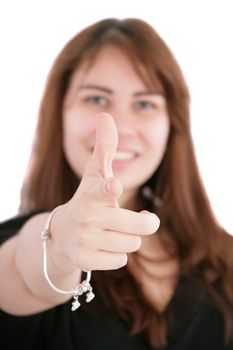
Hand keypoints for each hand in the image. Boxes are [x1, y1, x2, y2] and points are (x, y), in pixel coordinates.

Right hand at [50, 113, 159, 272]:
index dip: (109, 190)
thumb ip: (105, 147)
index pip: (102, 191)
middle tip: (140, 219)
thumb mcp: (95, 174)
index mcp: (92, 194)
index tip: (114, 187)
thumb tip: (104, 114)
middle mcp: (86, 217)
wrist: (62, 233)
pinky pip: (120, 261)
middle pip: (139, 226)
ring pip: (132, 244)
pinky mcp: (83, 261)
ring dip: (128, 238)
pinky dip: (117, 254)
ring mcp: (84, 241)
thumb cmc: (88, 199)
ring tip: (111, 232)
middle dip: (144, 222)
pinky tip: (102, 246)